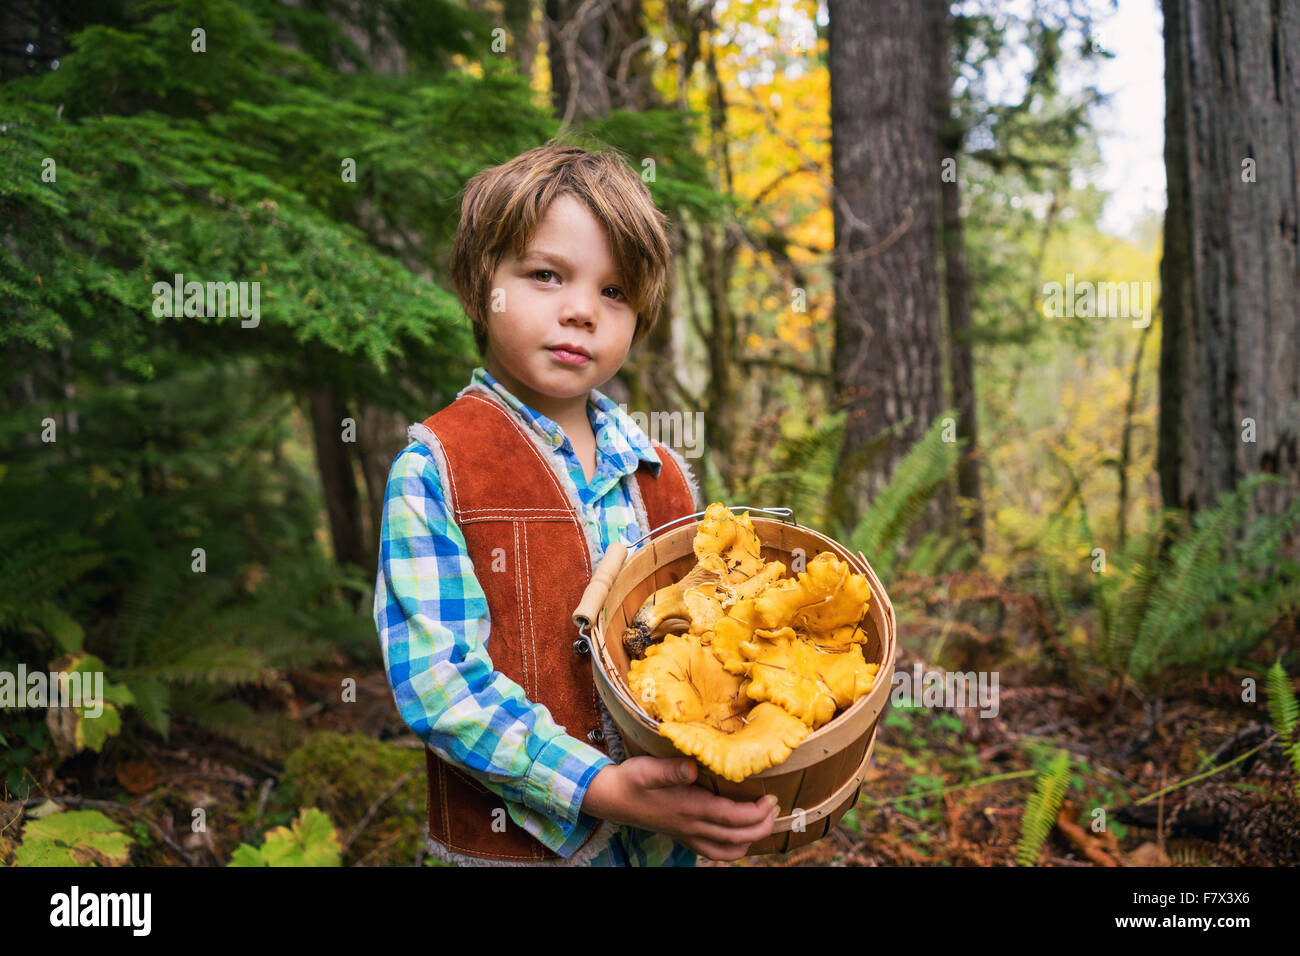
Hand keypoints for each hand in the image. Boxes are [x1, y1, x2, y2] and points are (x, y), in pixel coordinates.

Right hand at [582, 756, 778, 861]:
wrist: (611, 798)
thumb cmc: (632, 780)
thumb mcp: (648, 769)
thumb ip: (671, 769)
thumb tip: (693, 766)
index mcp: (690, 809)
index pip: (732, 818)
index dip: (757, 812)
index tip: (772, 797)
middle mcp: (692, 827)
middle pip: (738, 836)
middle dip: (763, 825)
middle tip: (775, 806)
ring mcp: (689, 835)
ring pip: (729, 849)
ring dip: (751, 838)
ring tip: (763, 819)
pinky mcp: (684, 837)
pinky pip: (715, 852)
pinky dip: (734, 847)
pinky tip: (739, 833)